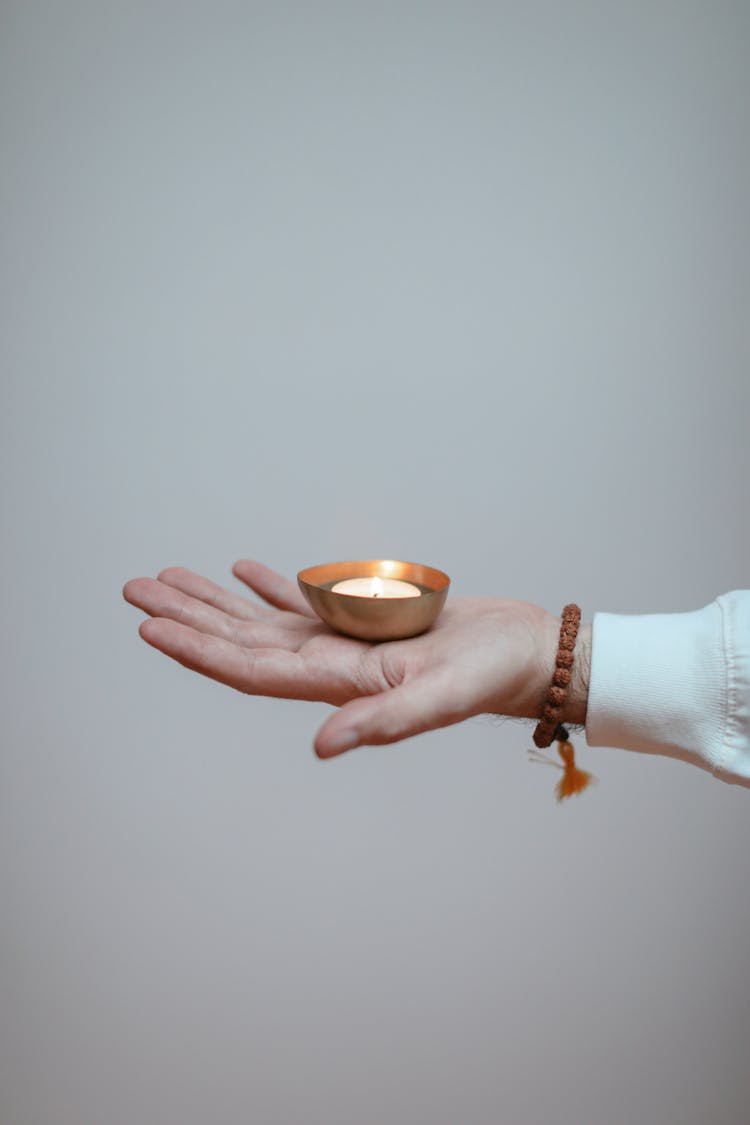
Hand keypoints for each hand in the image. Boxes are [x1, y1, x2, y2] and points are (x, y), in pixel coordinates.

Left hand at [123, 562, 589, 756]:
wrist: (527, 655)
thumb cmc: (494, 676)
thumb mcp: (443, 698)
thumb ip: (383, 722)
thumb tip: (322, 745)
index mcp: (339, 684)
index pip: (250, 669)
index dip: (198, 649)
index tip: (149, 625)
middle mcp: (329, 666)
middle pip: (241, 642)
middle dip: (187, 616)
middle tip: (134, 590)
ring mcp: (344, 644)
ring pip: (262, 621)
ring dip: (214, 601)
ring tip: (168, 577)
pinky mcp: (366, 623)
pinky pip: (305, 604)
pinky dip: (270, 588)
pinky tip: (243, 570)